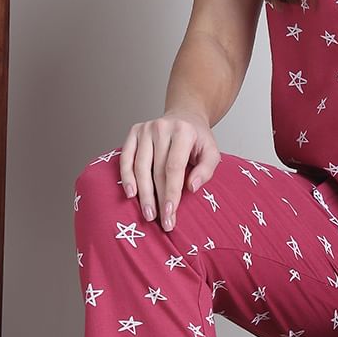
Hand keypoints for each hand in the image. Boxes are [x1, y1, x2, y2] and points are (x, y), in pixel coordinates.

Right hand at [118, 110, 220, 231]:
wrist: (185, 116)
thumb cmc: (198, 138)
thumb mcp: (211, 151)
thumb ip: (207, 169)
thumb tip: (192, 187)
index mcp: (183, 131)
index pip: (174, 167)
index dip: (171, 192)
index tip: (171, 212)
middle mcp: (162, 127)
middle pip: (156, 170)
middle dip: (158, 198)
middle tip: (161, 221)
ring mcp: (145, 129)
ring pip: (140, 166)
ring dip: (143, 193)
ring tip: (148, 213)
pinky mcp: (134, 132)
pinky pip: (126, 157)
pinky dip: (126, 176)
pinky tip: (131, 193)